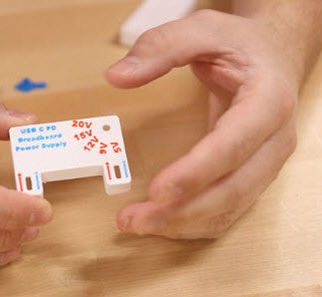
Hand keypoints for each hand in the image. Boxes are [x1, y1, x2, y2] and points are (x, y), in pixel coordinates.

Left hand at [106, 10, 297, 238]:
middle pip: (232, 189)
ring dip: (184, 224)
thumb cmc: (240, 45)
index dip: (196, 173)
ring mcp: (266, 162)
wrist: (272, 57)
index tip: (157, 191)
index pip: (233, 145)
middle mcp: (274, 140)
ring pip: (230, 208)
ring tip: (138, 224)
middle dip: (182, 211)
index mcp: (267, 102)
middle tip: (133, 219)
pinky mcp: (252, 175)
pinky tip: (163, 222)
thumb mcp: (202, 29)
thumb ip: (161, 47)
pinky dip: (195, 223)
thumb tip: (117, 77)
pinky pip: (227, 210)